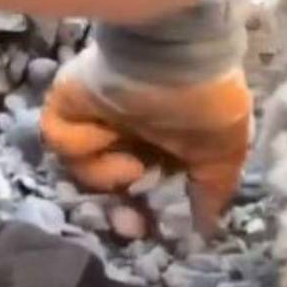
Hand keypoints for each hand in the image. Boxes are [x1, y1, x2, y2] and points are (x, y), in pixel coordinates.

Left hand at [41, 46, 251, 235]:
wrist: (183, 56)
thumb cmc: (211, 105)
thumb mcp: (225, 155)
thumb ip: (214, 192)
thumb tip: (207, 230)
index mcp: (165, 147)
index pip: (149, 190)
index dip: (151, 215)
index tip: (157, 230)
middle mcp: (130, 136)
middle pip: (112, 187)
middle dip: (123, 210)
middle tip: (132, 224)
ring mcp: (98, 121)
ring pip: (83, 168)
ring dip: (107, 176)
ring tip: (133, 167)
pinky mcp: (71, 106)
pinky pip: (61, 139)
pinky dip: (84, 148)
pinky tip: (110, 141)